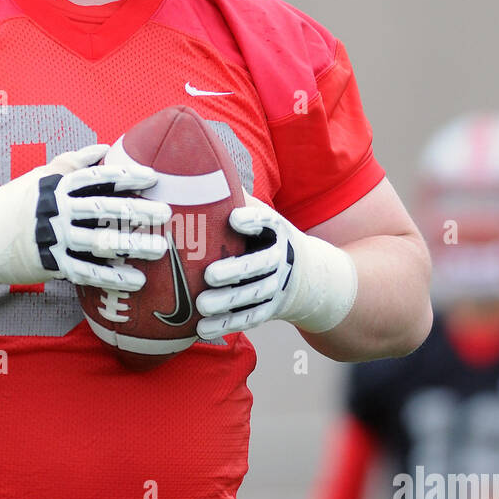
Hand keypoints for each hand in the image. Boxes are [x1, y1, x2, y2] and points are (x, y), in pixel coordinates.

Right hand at [33, 145, 171, 288]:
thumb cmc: (11, 204)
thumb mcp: (37, 177)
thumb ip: (70, 162)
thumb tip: (103, 147)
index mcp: (56, 186)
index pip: (97, 178)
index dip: (126, 176)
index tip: (153, 177)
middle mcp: (56, 210)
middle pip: (103, 209)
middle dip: (137, 210)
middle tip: (165, 213)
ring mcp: (54, 238)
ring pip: (100, 242)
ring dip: (132, 245)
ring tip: (160, 249)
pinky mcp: (51, 264)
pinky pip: (87, 272)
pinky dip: (112, 277)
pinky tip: (136, 280)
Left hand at [194, 192, 357, 338]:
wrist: (306, 276)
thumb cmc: (265, 238)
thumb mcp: (260, 216)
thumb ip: (233, 197)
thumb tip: (192, 169)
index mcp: (276, 230)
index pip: (269, 222)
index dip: (254, 220)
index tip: (235, 218)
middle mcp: (280, 258)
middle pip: (261, 265)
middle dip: (236, 271)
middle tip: (209, 275)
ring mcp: (277, 286)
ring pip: (254, 296)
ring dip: (228, 302)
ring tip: (201, 305)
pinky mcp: (269, 309)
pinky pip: (249, 318)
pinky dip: (226, 324)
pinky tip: (202, 328)